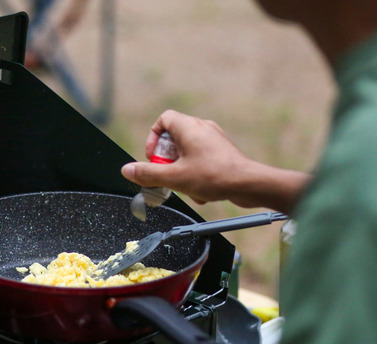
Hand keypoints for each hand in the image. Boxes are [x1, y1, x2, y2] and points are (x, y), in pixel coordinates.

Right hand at [121, 110, 309, 213]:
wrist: (249, 184)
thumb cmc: (215, 176)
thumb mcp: (175, 177)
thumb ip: (148, 174)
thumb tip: (127, 170)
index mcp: (189, 127)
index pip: (163, 120)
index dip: (153, 138)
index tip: (153, 158)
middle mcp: (202, 128)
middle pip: (173, 139)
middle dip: (167, 161)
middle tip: (167, 175)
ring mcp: (213, 140)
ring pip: (186, 153)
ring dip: (181, 171)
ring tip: (186, 185)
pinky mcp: (221, 153)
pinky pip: (200, 161)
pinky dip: (195, 175)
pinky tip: (201, 191)